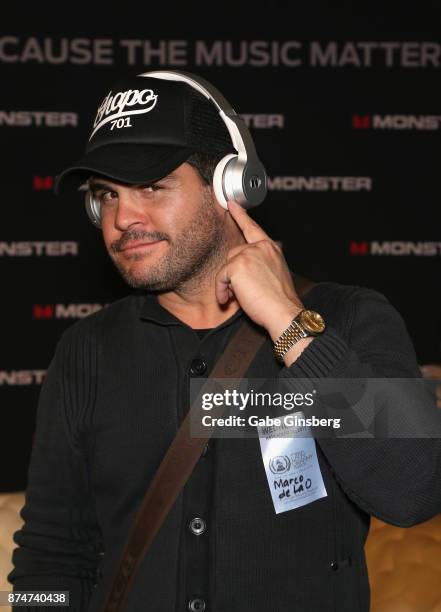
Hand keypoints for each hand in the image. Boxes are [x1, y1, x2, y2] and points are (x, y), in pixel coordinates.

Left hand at [215, 200, 304, 342]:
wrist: (284, 312)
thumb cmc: (280, 302)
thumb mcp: (275, 275)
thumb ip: (261, 265)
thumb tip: (243, 271)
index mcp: (271, 248)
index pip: (253, 228)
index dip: (241, 216)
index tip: (232, 204)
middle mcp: (261, 247)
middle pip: (234, 254)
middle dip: (231, 273)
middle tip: (237, 292)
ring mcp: (249, 254)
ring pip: (226, 265)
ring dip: (226, 283)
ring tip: (234, 297)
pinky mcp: (238, 265)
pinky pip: (221, 276)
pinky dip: (221, 289)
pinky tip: (228, 299)